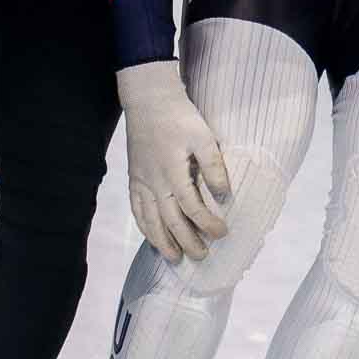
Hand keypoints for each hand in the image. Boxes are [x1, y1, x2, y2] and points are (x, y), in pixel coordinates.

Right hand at [116, 61, 230, 261]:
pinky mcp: (134, 178)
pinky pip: (136, 209)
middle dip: (186, 241)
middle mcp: (154, 182)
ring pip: (149, 220)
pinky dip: (144, 226)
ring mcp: (141, 181)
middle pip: (170, 220)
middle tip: (201, 256)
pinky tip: (151, 236)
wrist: (149, 101)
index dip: (207, 223)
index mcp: (173, 172)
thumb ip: (213, 166)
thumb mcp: (203, 136)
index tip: (222, 233)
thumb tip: (223, 194)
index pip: (191, 207)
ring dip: (162, 241)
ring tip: (175, 258)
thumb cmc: (180, 117)